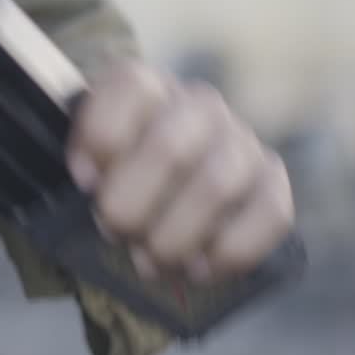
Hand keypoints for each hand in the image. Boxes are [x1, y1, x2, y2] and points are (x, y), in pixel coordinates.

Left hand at [66, 61, 294, 280]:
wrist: (162, 188)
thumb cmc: (113, 174)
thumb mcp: (85, 157)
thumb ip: (82, 163)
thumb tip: (86, 182)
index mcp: (145, 87)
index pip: (130, 87)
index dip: (101, 139)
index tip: (83, 181)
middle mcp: (197, 105)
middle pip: (171, 146)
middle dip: (132, 204)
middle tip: (113, 232)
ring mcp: (240, 140)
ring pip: (217, 185)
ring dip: (175, 236)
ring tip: (148, 261)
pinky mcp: (272, 181)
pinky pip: (270, 214)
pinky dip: (229, 251)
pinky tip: (196, 268)